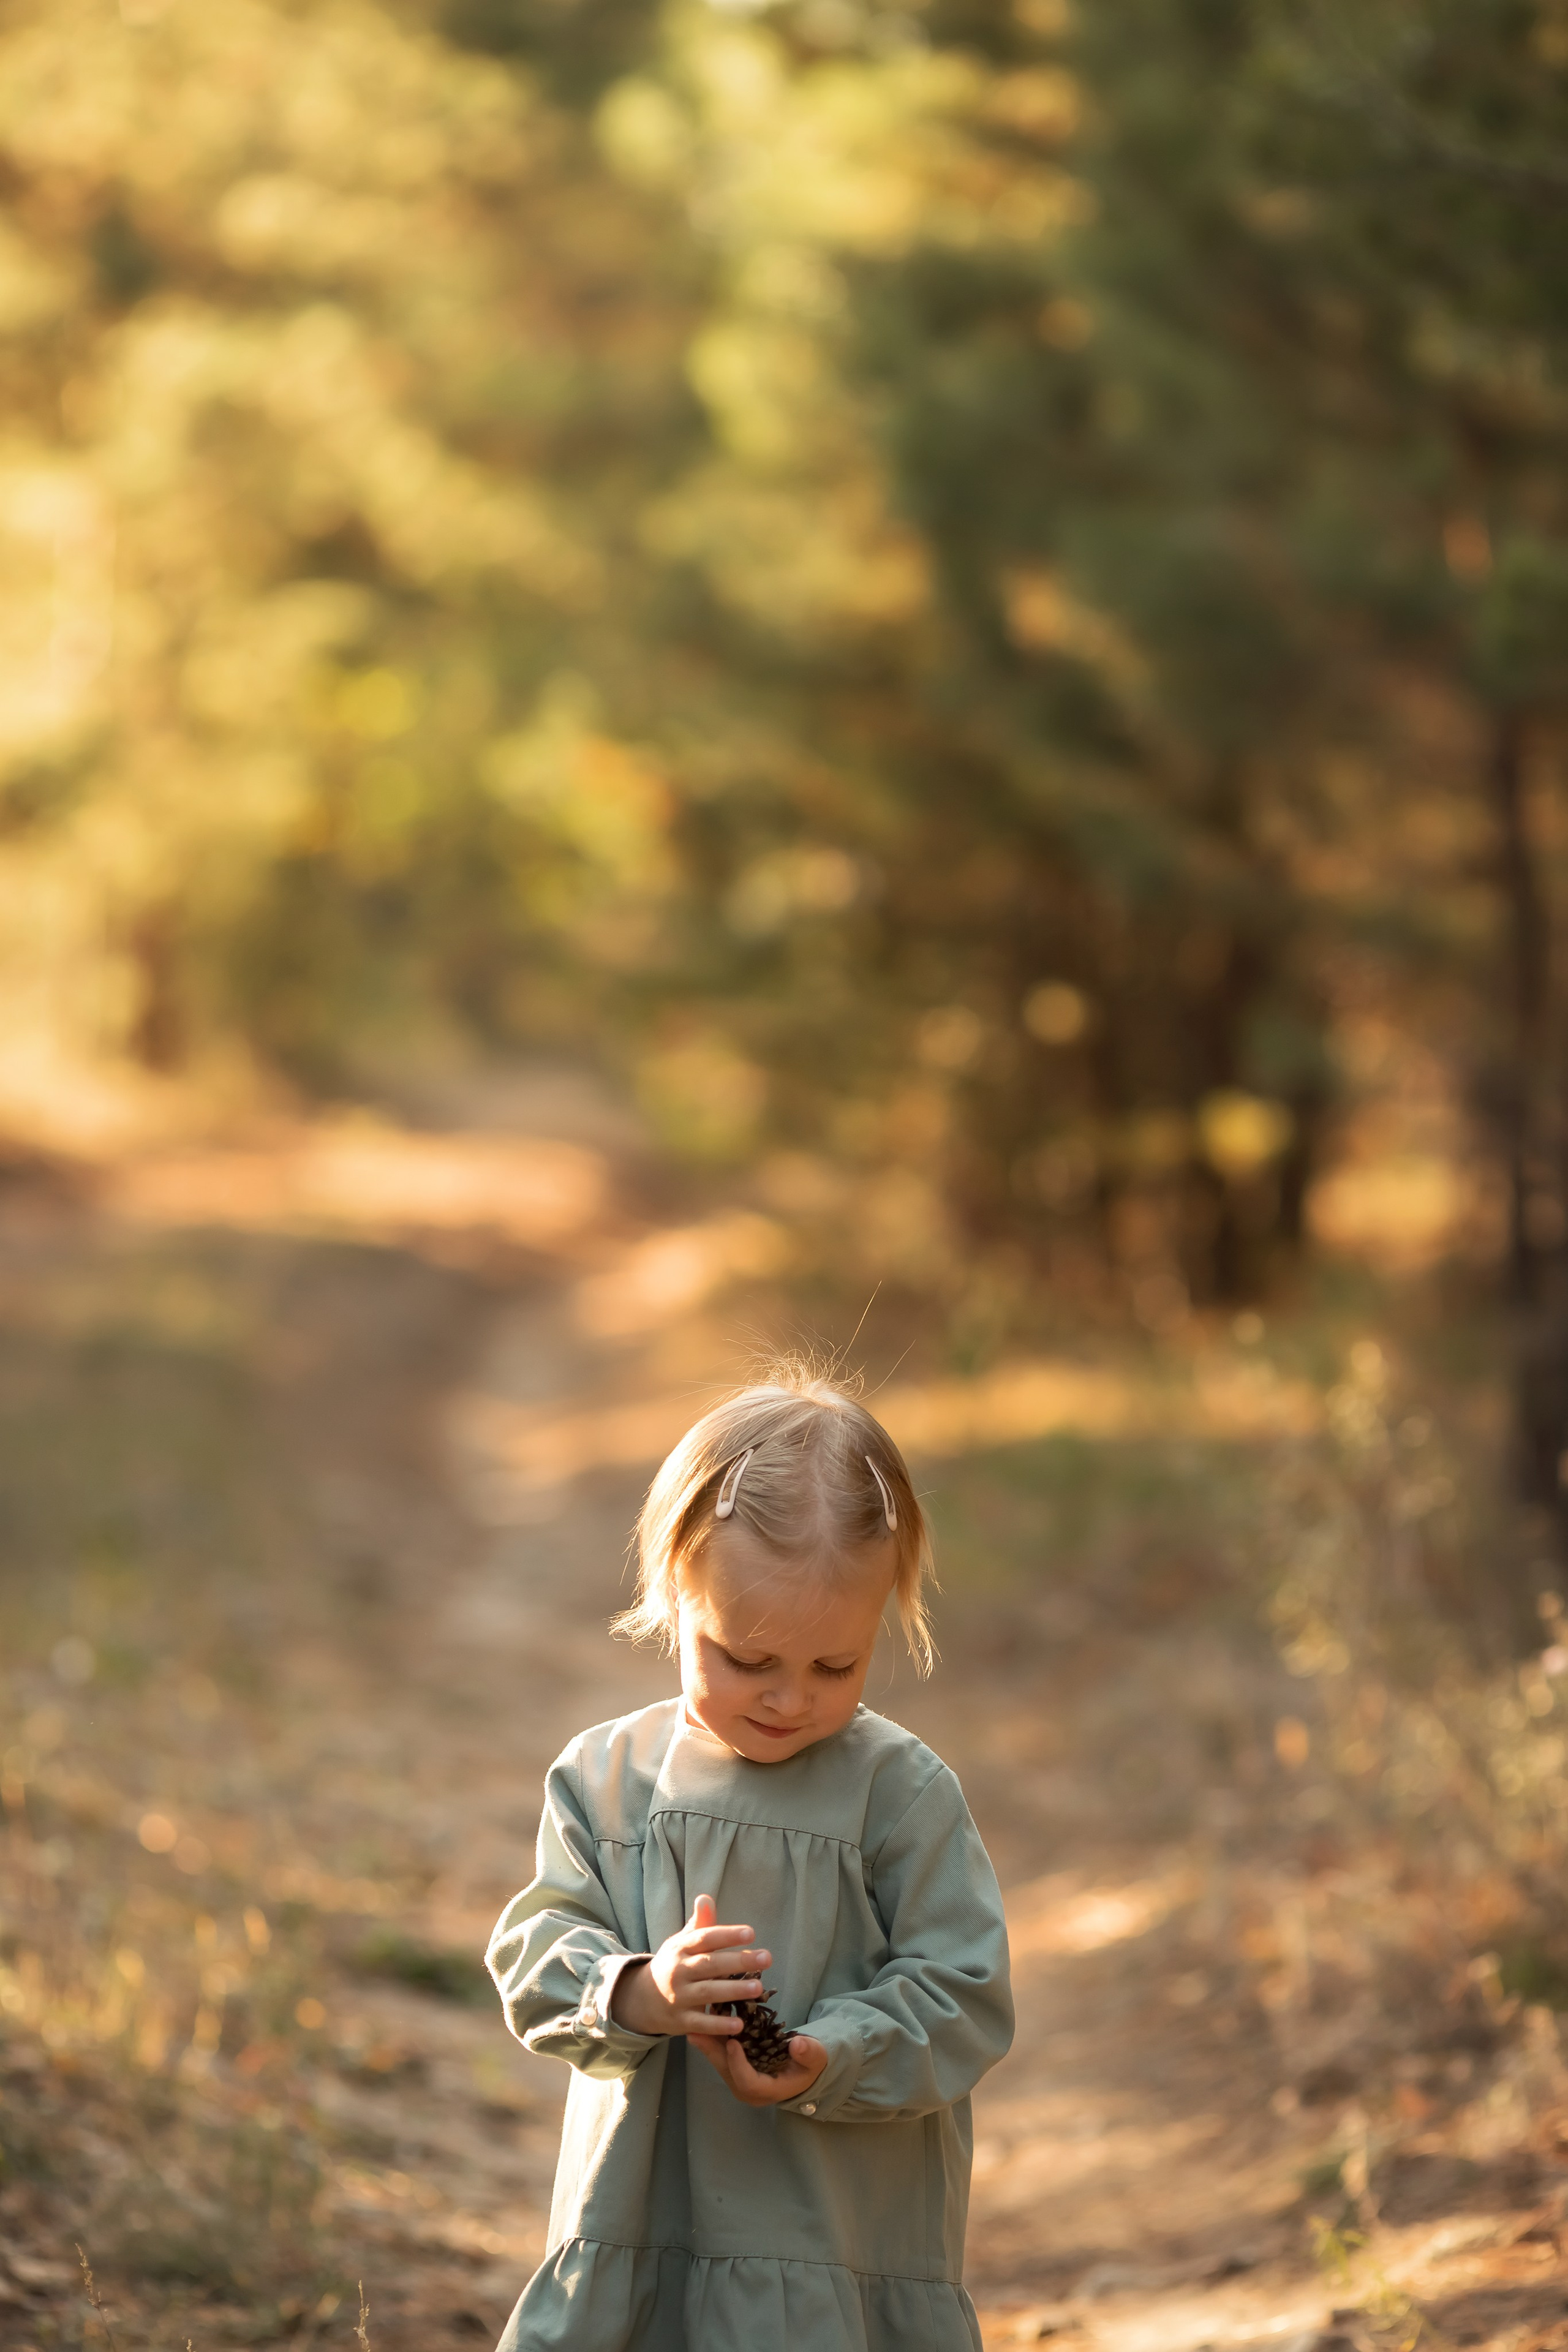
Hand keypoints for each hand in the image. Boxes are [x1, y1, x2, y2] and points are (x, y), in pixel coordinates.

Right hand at [610, 1893, 768, 2041]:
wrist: (642, 1999)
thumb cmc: (673, 1965)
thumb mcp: (681, 1943)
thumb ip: (699, 1924)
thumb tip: (705, 1898)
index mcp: (681, 1948)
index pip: (705, 1938)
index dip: (727, 1935)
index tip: (751, 1933)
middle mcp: (678, 1971)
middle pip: (710, 1965)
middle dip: (738, 1961)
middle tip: (767, 1958)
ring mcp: (678, 1997)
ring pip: (707, 1992)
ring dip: (733, 1991)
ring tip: (758, 1988)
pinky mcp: (680, 2021)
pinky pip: (700, 2023)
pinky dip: (718, 2025)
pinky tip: (739, 2025)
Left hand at [688, 2022, 829, 2108]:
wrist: (803, 2068)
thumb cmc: (808, 2065)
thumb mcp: (815, 2059)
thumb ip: (808, 2053)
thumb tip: (797, 2045)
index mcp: (767, 2090)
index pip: (747, 2082)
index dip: (738, 2064)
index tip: (733, 2043)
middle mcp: (747, 2088)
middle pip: (726, 2070)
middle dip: (711, 2051)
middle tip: (697, 2031)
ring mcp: (738, 2077)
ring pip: (719, 2060)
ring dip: (707, 2041)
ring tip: (695, 2021)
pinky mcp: (734, 2065)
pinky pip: (721, 2052)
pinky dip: (713, 2036)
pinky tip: (705, 2018)